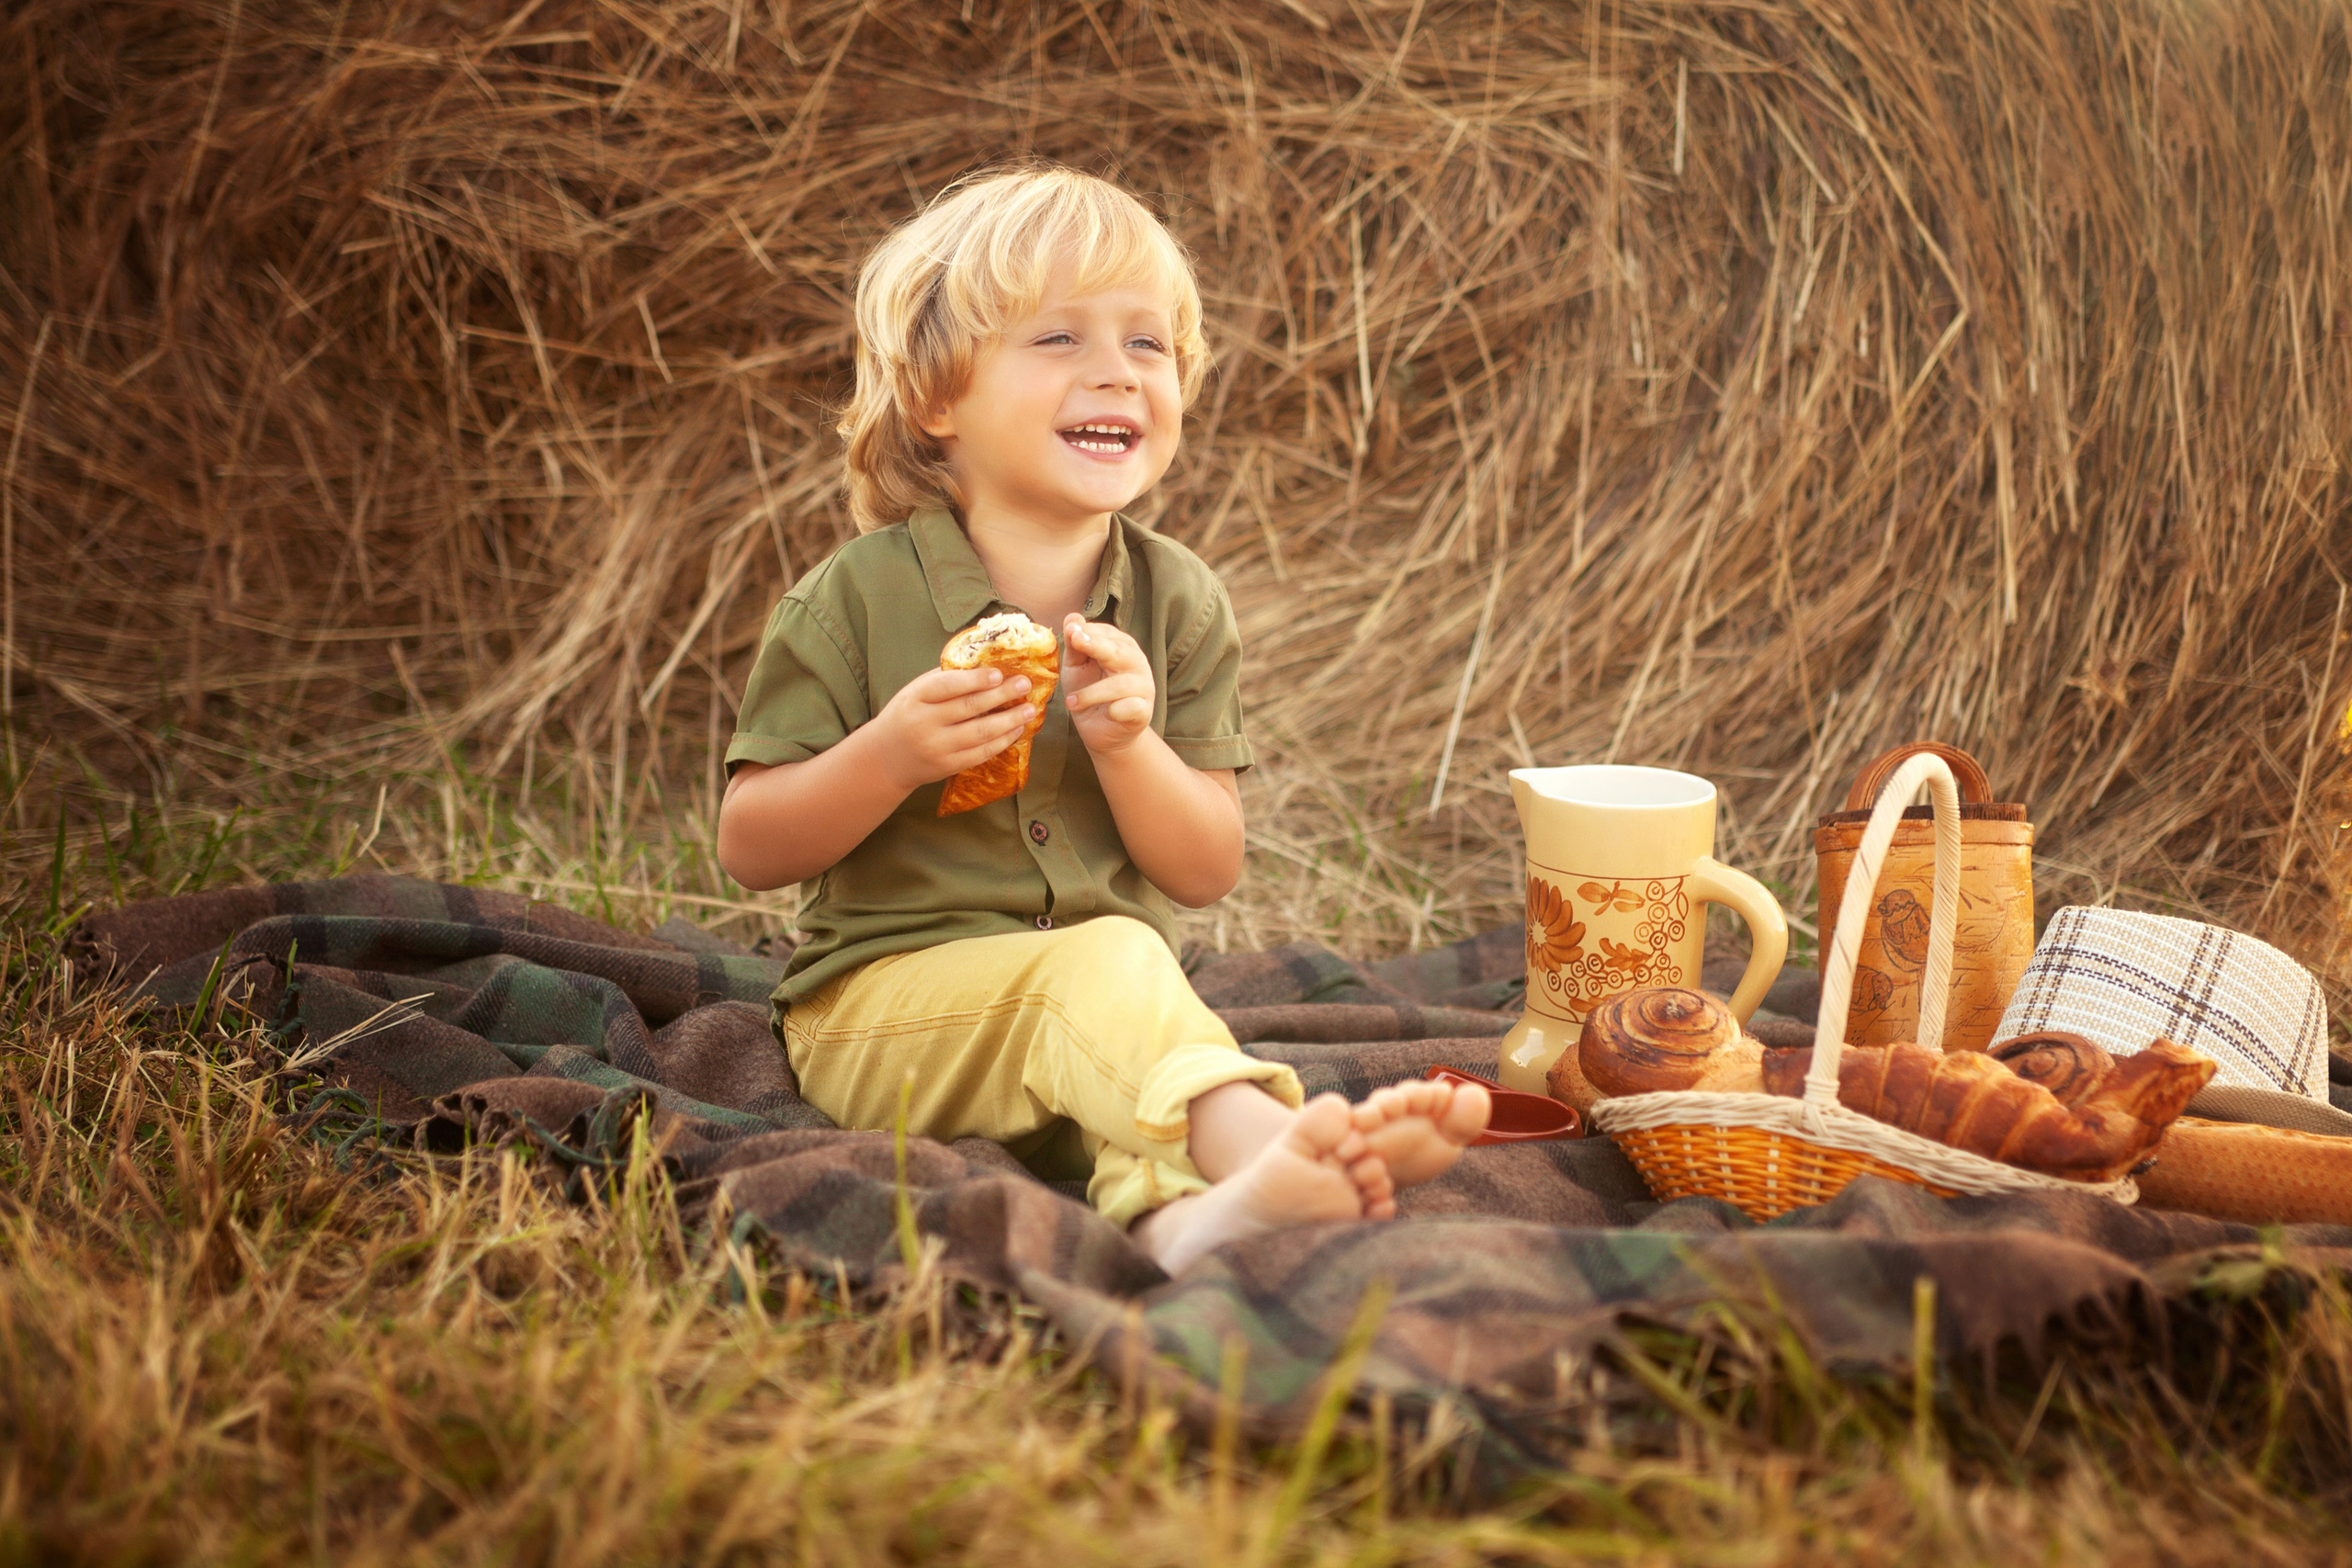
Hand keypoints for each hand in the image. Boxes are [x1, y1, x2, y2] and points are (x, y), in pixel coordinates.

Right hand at [866, 666, 1034, 791]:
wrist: (886, 757)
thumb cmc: (907, 715)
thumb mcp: (915, 692)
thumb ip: (944, 679)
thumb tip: (985, 662)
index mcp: (915, 698)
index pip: (947, 686)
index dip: (974, 680)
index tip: (999, 673)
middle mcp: (925, 723)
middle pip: (969, 708)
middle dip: (1001, 695)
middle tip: (1025, 684)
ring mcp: (937, 747)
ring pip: (980, 733)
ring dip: (1009, 720)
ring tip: (1030, 709)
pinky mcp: (948, 766)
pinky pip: (980, 754)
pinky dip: (1001, 741)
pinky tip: (1016, 730)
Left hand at [1062, 614, 1154, 754]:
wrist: (1102, 732)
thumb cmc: (1089, 694)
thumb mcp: (1077, 667)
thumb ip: (1075, 644)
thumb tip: (1072, 617)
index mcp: (1121, 648)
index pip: (1107, 634)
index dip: (1089, 632)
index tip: (1071, 630)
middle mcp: (1136, 663)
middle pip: (1119, 652)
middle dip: (1097, 645)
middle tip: (1076, 642)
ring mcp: (1143, 688)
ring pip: (1120, 684)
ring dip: (1092, 693)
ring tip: (1071, 702)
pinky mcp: (1143, 712)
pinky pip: (1131, 707)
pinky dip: (1117, 710)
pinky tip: (1107, 713)